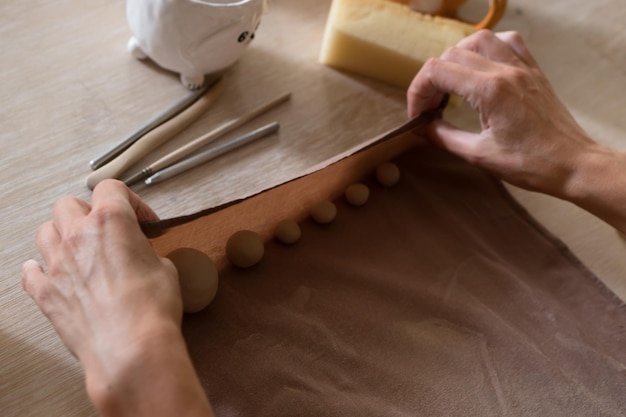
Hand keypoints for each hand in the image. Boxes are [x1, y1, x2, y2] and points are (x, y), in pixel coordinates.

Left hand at [21, 180, 212, 415]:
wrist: (131, 348)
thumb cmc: (153, 307)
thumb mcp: (166, 269)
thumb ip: (146, 253)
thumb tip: (139, 258)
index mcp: (111, 222)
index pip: (111, 188)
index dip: (132, 201)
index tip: (144, 221)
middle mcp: (78, 236)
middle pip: (68, 204)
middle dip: (88, 212)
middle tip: (108, 231)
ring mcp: (56, 265)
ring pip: (45, 231)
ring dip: (61, 235)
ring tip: (80, 250)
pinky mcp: (46, 294)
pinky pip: (30, 272)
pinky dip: (38, 269)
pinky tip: (49, 272)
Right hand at [407, 30, 597, 196]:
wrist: (573, 164)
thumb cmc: (531, 164)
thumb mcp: (479, 155)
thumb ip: (445, 137)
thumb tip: (423, 128)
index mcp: (490, 91)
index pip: (437, 72)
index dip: (418, 91)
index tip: (419, 114)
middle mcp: (506, 71)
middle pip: (452, 54)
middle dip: (433, 79)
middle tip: (432, 106)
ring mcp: (522, 68)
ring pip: (479, 40)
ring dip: (457, 57)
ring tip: (453, 83)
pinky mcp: (534, 71)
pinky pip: (509, 42)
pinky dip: (488, 49)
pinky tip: (482, 68)